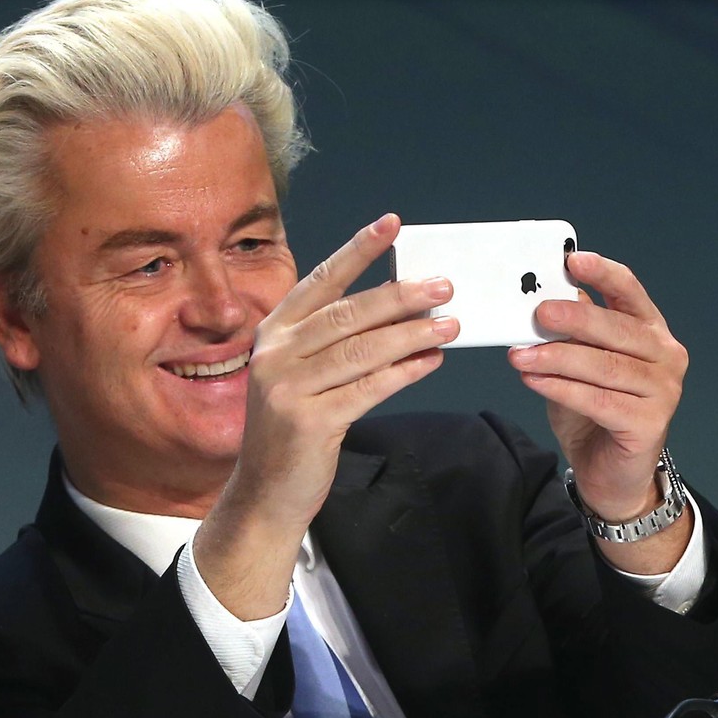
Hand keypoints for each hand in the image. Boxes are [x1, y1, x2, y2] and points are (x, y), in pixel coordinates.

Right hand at [195, 213, 458, 617]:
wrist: (267, 492)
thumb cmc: (293, 429)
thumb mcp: (302, 375)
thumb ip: (335, 342)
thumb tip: (400, 307)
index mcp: (273, 333)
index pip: (321, 281)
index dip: (357, 251)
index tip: (391, 226)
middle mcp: (274, 354)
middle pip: (347, 314)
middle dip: (400, 296)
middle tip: (444, 287)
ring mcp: (288, 387)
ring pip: (361, 349)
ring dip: (411, 334)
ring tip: (450, 324)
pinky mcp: (309, 420)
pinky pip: (368, 388)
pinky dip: (404, 372)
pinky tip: (431, 360)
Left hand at [507, 251, 689, 559]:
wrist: (610, 471)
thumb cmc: (594, 409)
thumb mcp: (578, 363)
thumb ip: (569, 334)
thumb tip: (540, 298)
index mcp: (649, 332)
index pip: (630, 293)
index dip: (604, 274)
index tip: (573, 260)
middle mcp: (665, 356)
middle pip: (617, 329)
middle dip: (575, 318)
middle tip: (537, 313)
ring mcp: (663, 390)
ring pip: (606, 366)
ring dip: (559, 358)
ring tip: (519, 355)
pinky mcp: (649, 423)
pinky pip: (599, 400)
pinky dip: (562, 388)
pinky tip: (533, 380)